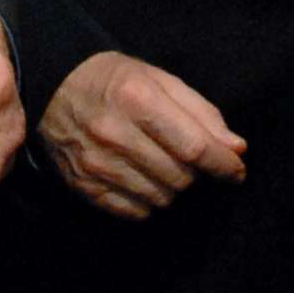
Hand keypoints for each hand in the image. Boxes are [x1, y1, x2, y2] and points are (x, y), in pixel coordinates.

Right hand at [39, 51, 246, 219]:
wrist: (56, 87)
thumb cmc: (117, 81)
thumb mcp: (161, 80)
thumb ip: (202, 113)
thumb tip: (236, 149)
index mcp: (137, 99)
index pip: (194, 147)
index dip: (223, 164)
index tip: (237, 170)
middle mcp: (114, 133)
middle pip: (180, 177)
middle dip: (196, 173)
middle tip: (188, 157)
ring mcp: (96, 163)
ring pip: (161, 198)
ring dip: (173, 187)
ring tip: (162, 164)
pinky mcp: (84, 186)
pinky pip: (135, 212)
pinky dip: (148, 201)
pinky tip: (142, 178)